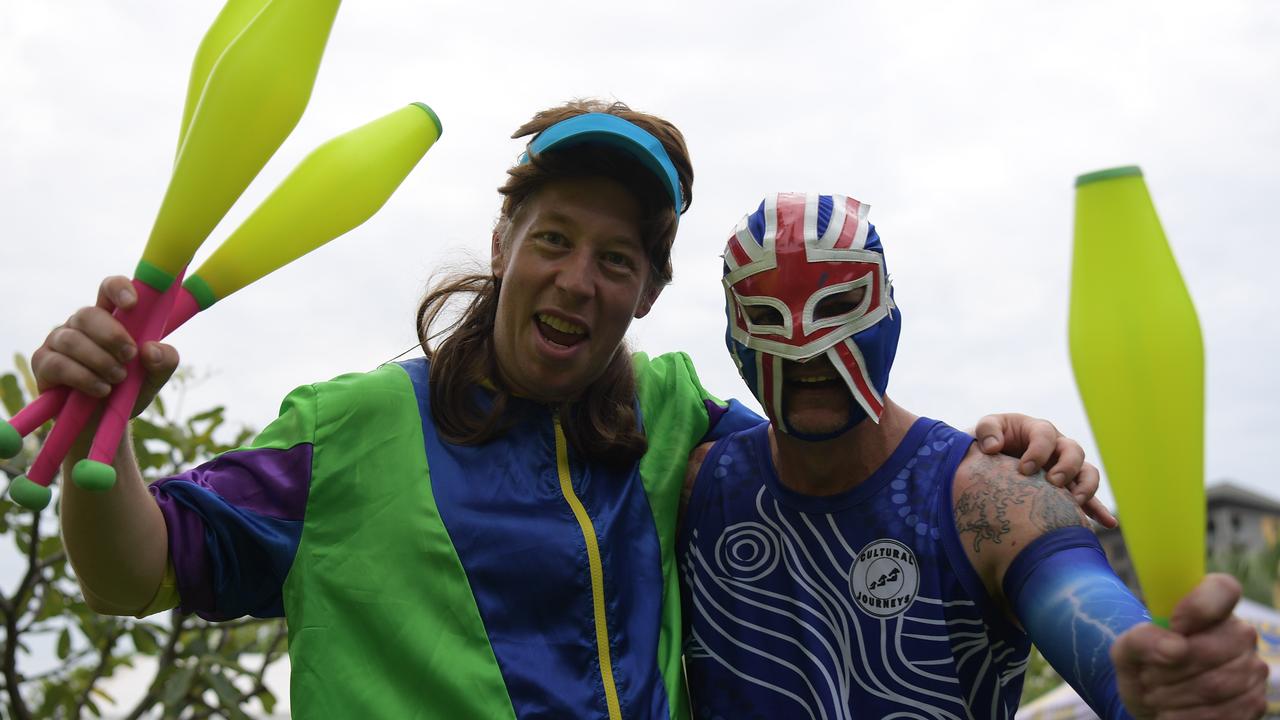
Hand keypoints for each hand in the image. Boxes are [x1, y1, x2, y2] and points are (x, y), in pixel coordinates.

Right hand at [32, 276, 178, 415]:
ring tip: (117, 379)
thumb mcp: (154, 377)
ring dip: (99, 361)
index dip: (119, 289)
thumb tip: (151, 349)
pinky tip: (101, 389)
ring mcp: (58, 341)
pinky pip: (59, 364)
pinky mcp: (43, 363)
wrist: (104, 422)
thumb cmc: (129, 390)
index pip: (109, 289)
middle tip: (129, 356)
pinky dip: (84, 378)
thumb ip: (163, 362)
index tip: (132, 304)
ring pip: (72, 339)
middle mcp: (81, 324)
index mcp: (110, 318)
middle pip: (88, 313)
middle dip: (111, 335)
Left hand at [973, 413, 1114, 527]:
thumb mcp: (983, 430)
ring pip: (1087, 473)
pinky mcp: (1067, 489)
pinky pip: (1088, 499)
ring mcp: (1064, 468)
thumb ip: (986, 430)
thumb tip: (993, 447)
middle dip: (1066, 467)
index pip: (1045, 435)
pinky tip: (1107, 522)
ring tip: (1076, 502)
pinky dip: (1098, 510)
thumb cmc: (987, 443)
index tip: (1024, 469)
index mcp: (1036, 431)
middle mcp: (1056, 448)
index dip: (1038, 451)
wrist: (987, 463)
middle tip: (1053, 483)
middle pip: (1073, 451)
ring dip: (1086, 487)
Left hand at [1112, 574, 1267, 718]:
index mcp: (1211, 606)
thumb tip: (1174, 647)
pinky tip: (1171, 711)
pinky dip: (1186, 716)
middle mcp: (1239, 633)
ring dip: (1172, 696)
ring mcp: (1252, 668)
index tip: (1173, 626)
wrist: (1155, 703)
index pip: (1222, 588)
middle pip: (1209, 649)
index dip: (1197, 607)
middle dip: (1166, 669)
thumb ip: (1140, 639)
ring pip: (1214, 686)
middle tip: (1146, 677)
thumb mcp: (1126, 651)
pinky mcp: (1254, 701)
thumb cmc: (1144, 668)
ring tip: (1155, 695)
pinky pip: (1222, 713)